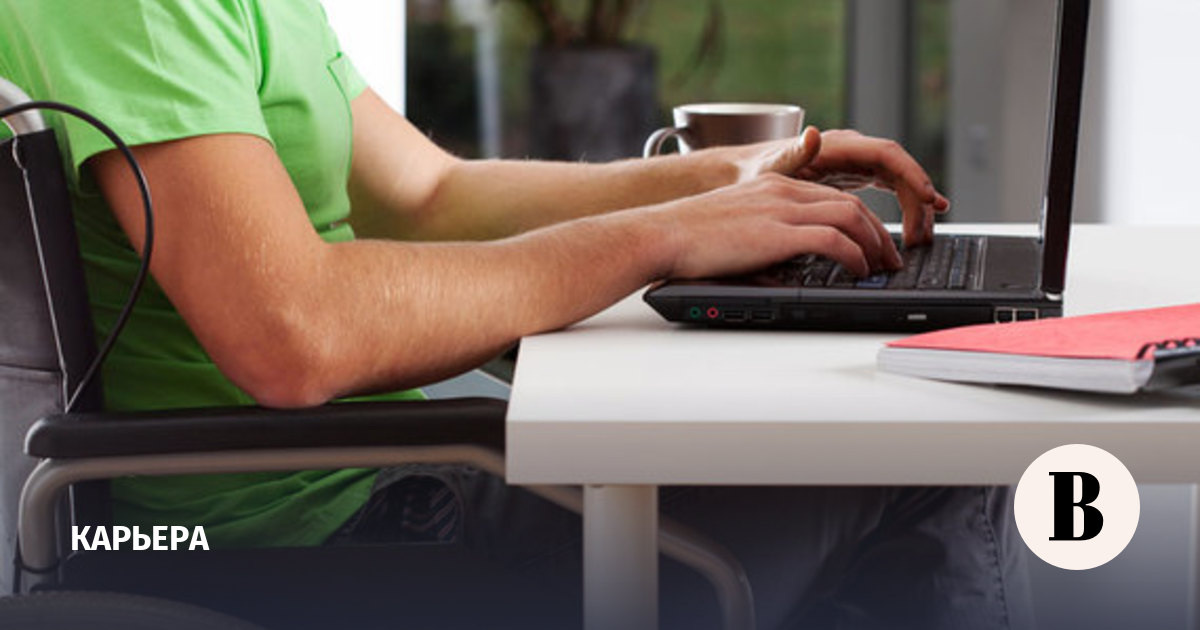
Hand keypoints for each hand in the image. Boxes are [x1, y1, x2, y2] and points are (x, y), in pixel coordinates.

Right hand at [635, 172, 903, 279]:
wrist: (662, 233)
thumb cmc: (687, 237)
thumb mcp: (735, 223)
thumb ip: (764, 230)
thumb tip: (784, 260)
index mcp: (774, 185)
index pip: (833, 197)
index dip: (861, 220)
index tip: (872, 242)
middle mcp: (783, 190)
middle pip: (850, 204)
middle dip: (878, 232)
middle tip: (889, 259)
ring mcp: (782, 209)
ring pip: (851, 217)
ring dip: (874, 244)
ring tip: (882, 268)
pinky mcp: (778, 232)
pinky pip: (833, 240)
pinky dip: (854, 255)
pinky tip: (858, 270)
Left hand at [730, 127, 949, 246]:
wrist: (743, 174)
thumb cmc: (756, 171)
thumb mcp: (773, 166)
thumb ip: (794, 153)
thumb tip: (811, 134)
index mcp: (838, 146)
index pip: (887, 154)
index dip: (912, 175)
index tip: (928, 199)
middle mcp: (853, 151)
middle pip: (900, 170)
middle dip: (918, 200)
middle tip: (921, 237)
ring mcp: (856, 164)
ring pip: (899, 182)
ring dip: (915, 208)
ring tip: (922, 239)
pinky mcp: (855, 177)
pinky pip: (890, 189)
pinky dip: (906, 206)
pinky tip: (921, 224)